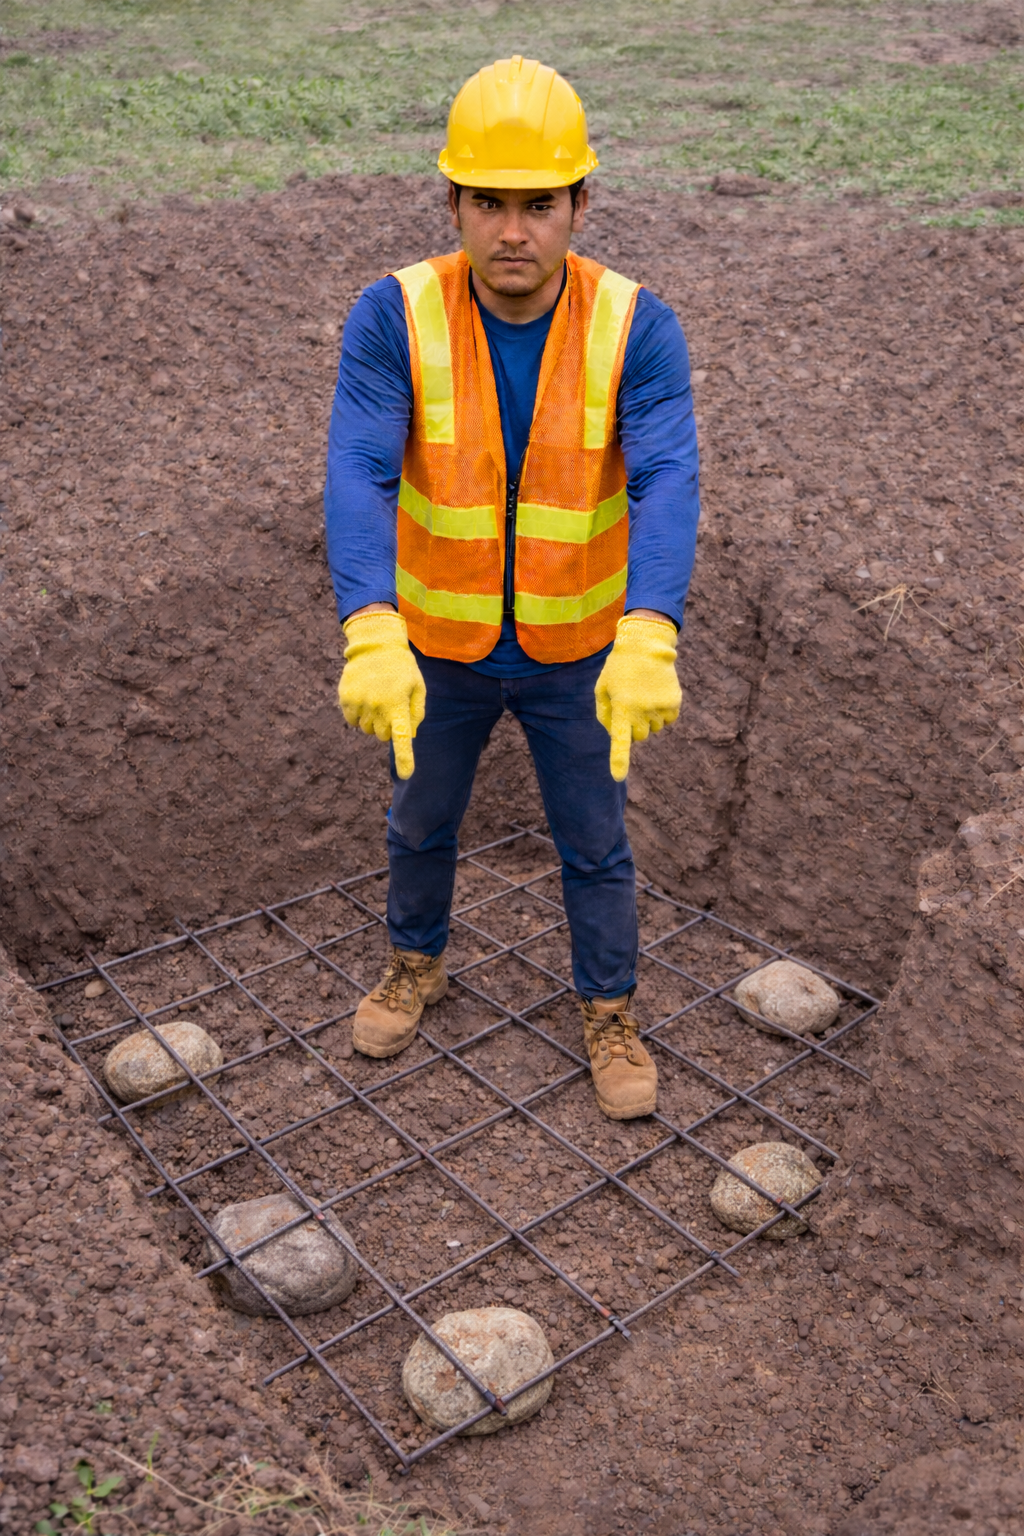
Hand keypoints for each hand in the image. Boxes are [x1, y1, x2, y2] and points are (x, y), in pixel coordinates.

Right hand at [338, 611, 425, 779]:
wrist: (376, 643)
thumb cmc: (402, 668)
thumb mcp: (418, 687)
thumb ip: (416, 713)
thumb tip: (408, 735)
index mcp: (398, 705)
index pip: (401, 737)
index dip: (404, 758)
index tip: (406, 774)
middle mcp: (378, 707)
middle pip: (382, 736)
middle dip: (387, 726)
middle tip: (390, 705)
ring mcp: (360, 703)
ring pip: (366, 729)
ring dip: (372, 720)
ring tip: (377, 697)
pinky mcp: (346, 699)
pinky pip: (352, 720)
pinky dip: (358, 714)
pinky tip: (364, 696)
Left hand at [594, 614, 681, 780]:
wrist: (646, 643)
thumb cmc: (619, 667)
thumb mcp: (602, 687)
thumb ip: (603, 713)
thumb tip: (614, 735)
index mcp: (622, 708)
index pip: (620, 740)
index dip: (619, 760)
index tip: (617, 777)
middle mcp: (642, 711)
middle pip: (639, 737)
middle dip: (634, 726)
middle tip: (631, 704)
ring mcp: (660, 708)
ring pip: (654, 729)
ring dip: (648, 718)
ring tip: (644, 694)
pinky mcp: (674, 703)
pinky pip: (667, 720)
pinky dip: (662, 713)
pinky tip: (656, 694)